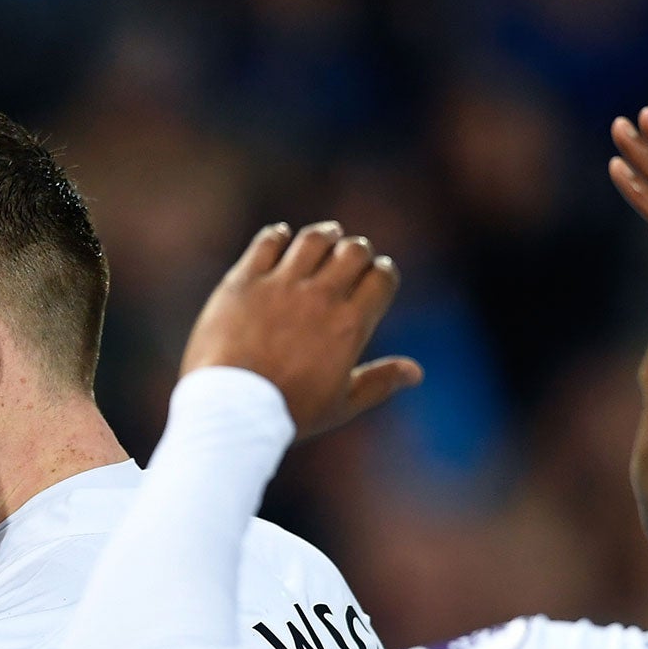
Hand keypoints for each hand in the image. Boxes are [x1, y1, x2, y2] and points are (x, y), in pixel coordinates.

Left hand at [180, 221, 421, 440]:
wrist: (231, 409)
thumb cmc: (288, 412)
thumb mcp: (340, 405)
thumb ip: (379, 383)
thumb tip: (416, 372)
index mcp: (350, 325)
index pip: (382, 276)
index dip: (382, 273)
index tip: (375, 277)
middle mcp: (320, 297)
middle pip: (353, 250)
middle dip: (357, 252)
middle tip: (349, 260)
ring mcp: (281, 285)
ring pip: (315, 238)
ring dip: (325, 235)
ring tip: (326, 239)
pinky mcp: (244, 281)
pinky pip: (268, 242)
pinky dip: (279, 236)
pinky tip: (281, 241)